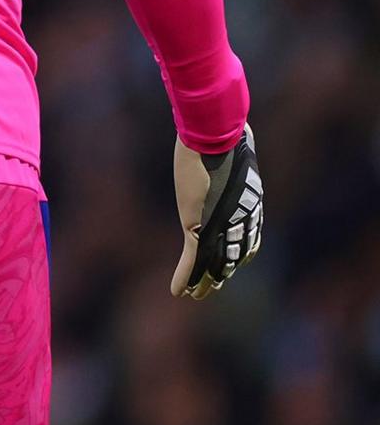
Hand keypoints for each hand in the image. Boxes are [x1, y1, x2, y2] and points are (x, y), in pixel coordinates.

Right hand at [171, 123, 262, 298]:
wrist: (213, 135)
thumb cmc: (221, 133)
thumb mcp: (230, 145)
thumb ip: (234, 147)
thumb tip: (241, 128)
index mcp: (247, 204)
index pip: (246, 240)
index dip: (237, 257)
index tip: (231, 266)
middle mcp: (239, 221)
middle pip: (232, 257)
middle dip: (221, 274)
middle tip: (211, 290)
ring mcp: (221, 226)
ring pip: (214, 265)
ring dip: (204, 284)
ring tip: (195, 296)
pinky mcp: (200, 227)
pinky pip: (193, 260)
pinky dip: (185, 278)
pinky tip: (178, 293)